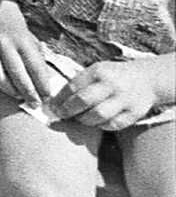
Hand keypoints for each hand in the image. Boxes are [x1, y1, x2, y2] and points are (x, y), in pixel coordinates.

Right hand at [0, 3, 68, 105]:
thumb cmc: (22, 39)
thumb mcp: (34, 45)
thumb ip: (39, 65)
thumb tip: (44, 89)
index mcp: (22, 40)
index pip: (34, 66)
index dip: (41, 84)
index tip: (47, 96)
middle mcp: (4, 44)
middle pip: (16, 73)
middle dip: (28, 92)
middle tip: (35, 104)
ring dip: (11, 91)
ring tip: (20, 96)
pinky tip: (7, 89)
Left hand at [54, 59, 170, 130]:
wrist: (146, 80)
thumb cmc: (112, 76)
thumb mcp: (96, 71)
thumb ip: (79, 83)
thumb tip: (54, 100)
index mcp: (98, 71)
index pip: (73, 86)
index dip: (59, 98)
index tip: (51, 106)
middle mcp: (112, 84)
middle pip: (84, 100)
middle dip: (68, 110)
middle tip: (61, 115)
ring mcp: (124, 99)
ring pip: (98, 114)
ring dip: (84, 120)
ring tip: (78, 119)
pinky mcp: (134, 113)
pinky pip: (113, 124)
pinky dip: (101, 125)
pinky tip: (96, 123)